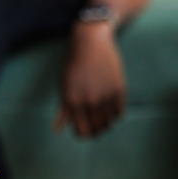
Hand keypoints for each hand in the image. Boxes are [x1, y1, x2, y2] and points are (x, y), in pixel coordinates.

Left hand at [55, 22, 125, 137]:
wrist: (91, 44)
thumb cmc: (74, 66)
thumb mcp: (64, 87)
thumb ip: (63, 110)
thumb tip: (58, 130)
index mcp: (73, 102)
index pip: (82, 132)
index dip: (82, 134)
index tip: (83, 129)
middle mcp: (90, 101)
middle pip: (97, 130)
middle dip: (95, 131)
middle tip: (94, 125)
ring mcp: (106, 96)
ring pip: (109, 123)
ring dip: (105, 123)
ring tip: (101, 115)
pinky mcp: (119, 90)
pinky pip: (120, 113)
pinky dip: (115, 114)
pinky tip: (109, 107)